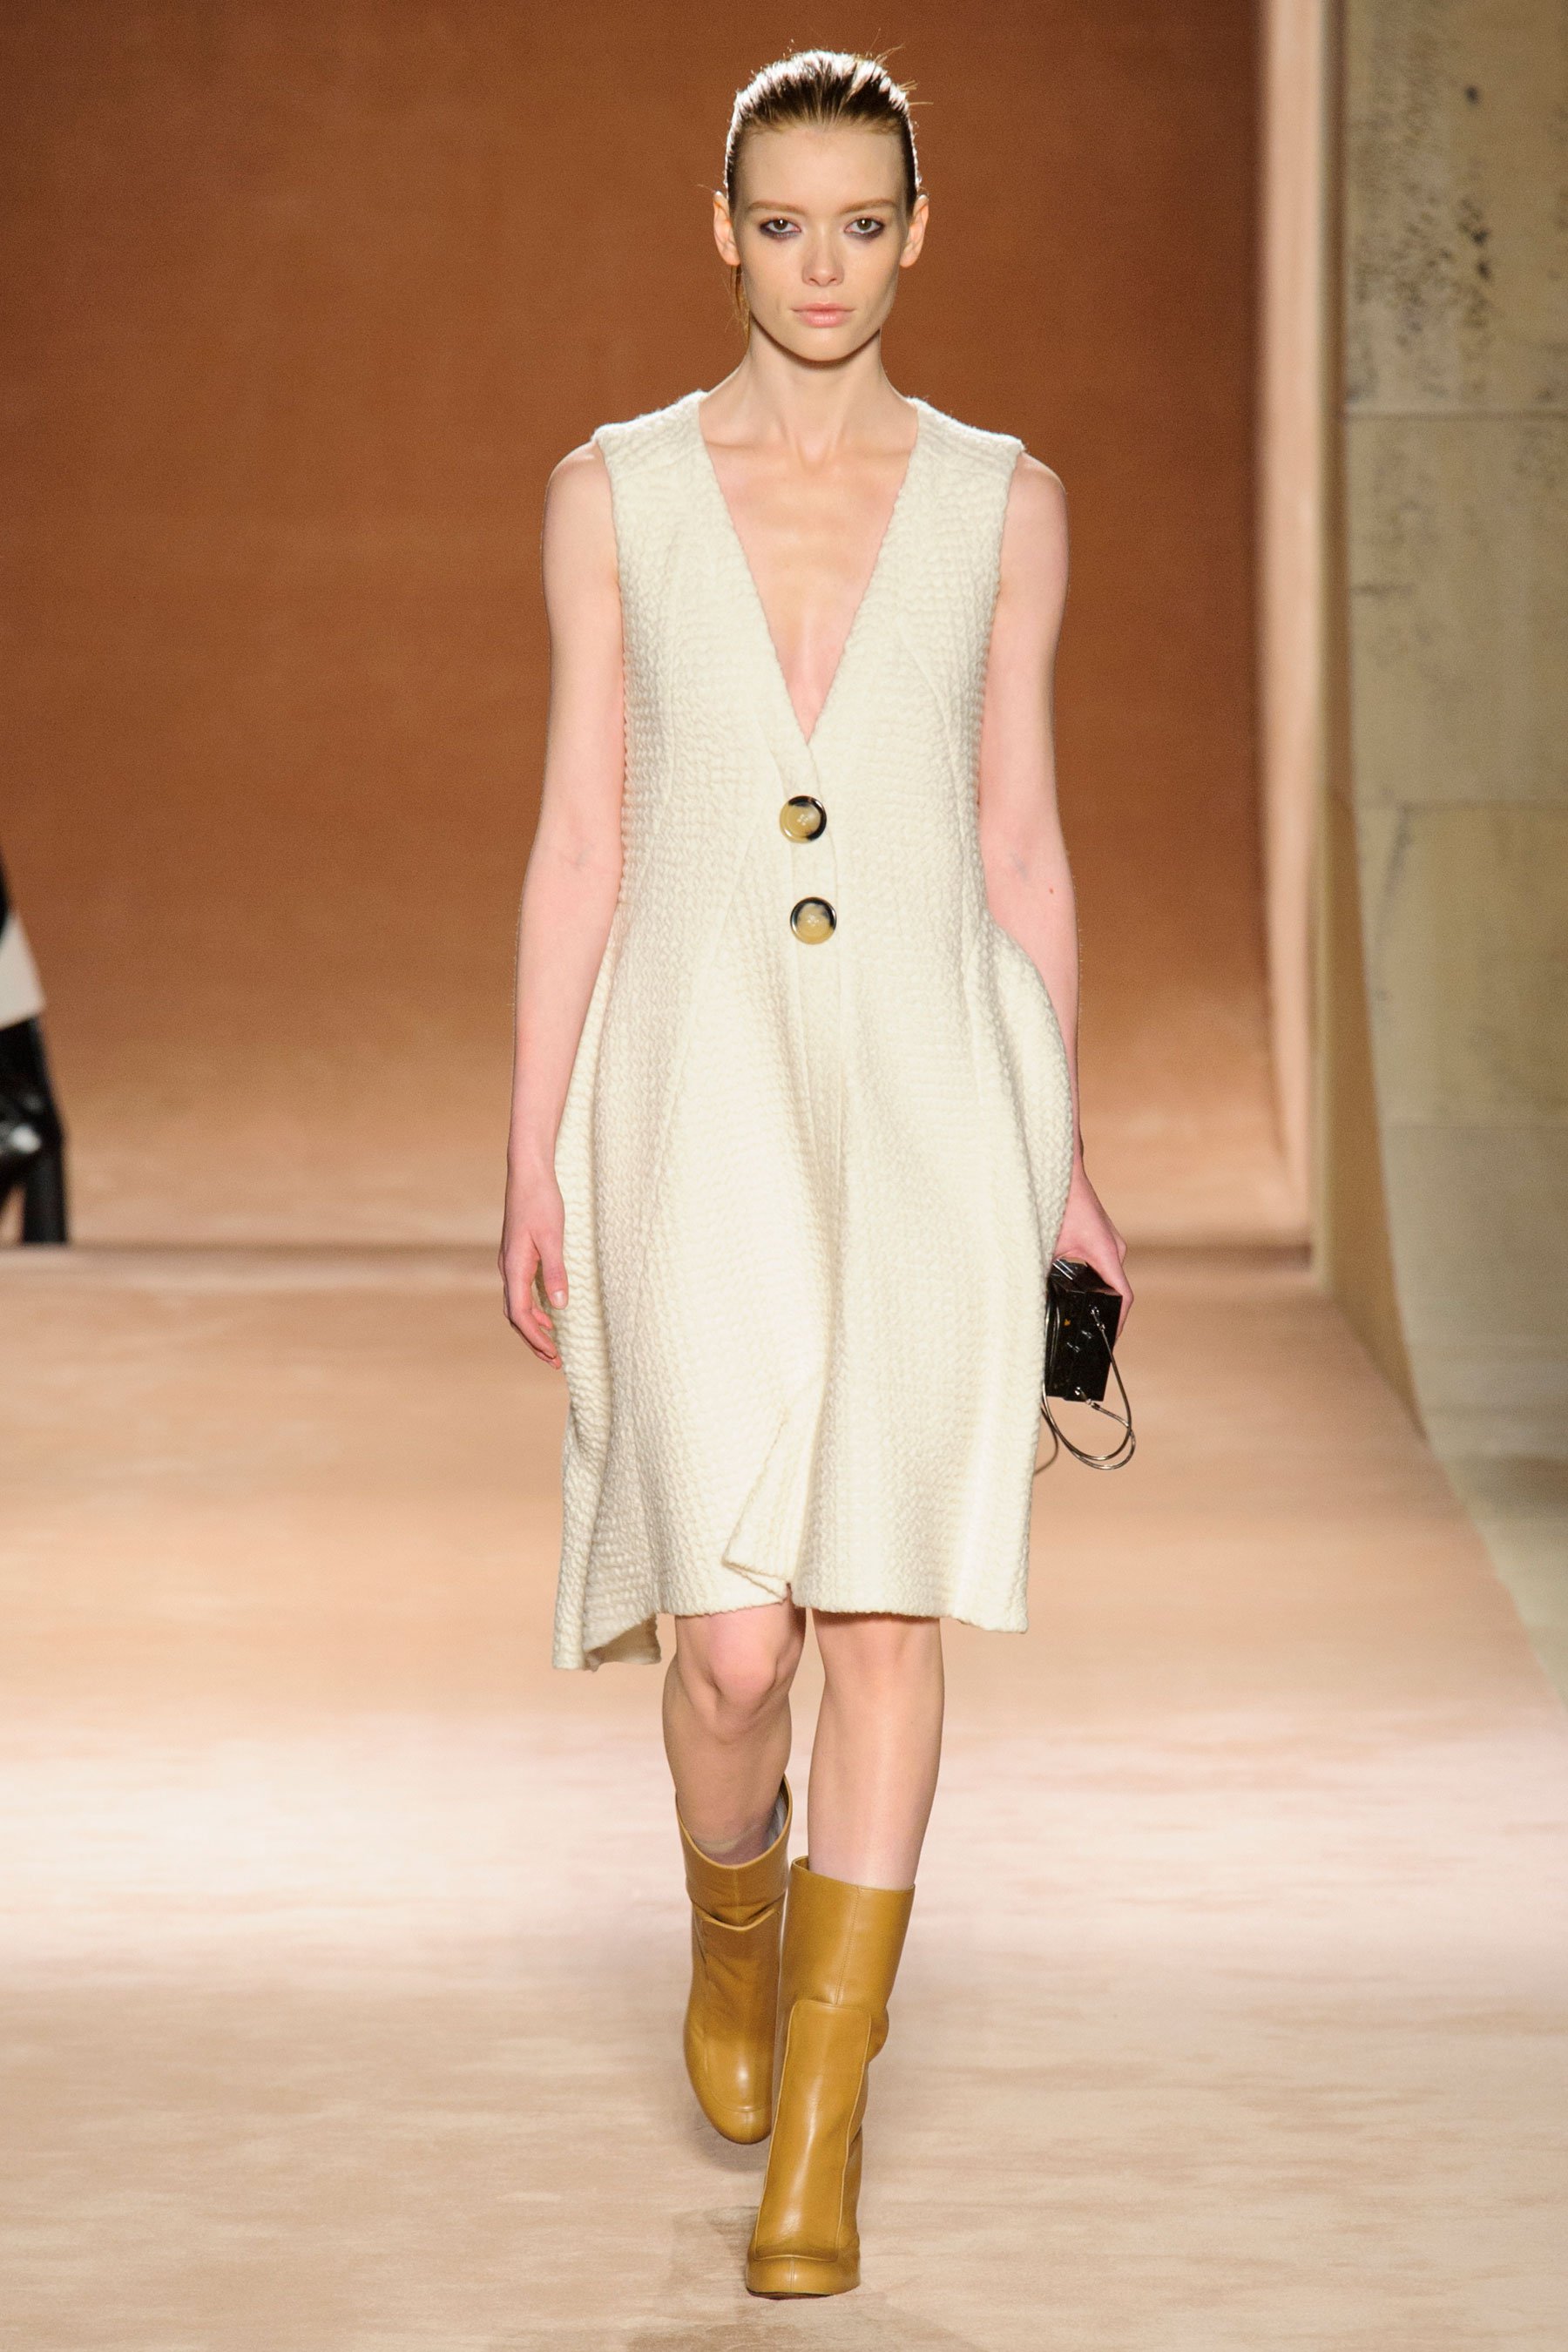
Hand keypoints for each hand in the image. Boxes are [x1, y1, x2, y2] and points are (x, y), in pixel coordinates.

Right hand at [499, 1170, 568, 1368]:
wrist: (528, 1174)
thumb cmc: (541, 1202)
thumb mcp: (553, 1237)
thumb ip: (556, 1272)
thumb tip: (560, 1306)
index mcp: (514, 1267)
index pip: (520, 1314)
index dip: (535, 1338)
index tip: (552, 1355)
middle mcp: (508, 1268)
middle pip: (516, 1315)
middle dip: (533, 1340)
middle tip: (554, 1360)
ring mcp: (511, 1262)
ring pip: (517, 1305)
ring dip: (533, 1327)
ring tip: (551, 1345)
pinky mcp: (518, 1255)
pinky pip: (521, 1291)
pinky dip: (533, 1309)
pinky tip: (549, 1312)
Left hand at [1054, 1157, 1131, 1336]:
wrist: (1059, 1168)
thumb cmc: (1055, 1199)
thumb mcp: (1044, 1243)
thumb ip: (1042, 1270)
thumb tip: (1031, 1296)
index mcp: (1106, 1251)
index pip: (1123, 1296)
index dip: (1117, 1323)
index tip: (1108, 1340)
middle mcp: (1114, 1248)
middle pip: (1115, 1291)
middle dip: (1102, 1314)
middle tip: (1086, 1335)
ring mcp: (1110, 1242)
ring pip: (1106, 1278)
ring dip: (1096, 1296)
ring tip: (1079, 1317)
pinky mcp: (1101, 1238)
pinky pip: (1101, 1267)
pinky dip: (1091, 1281)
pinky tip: (1074, 1289)